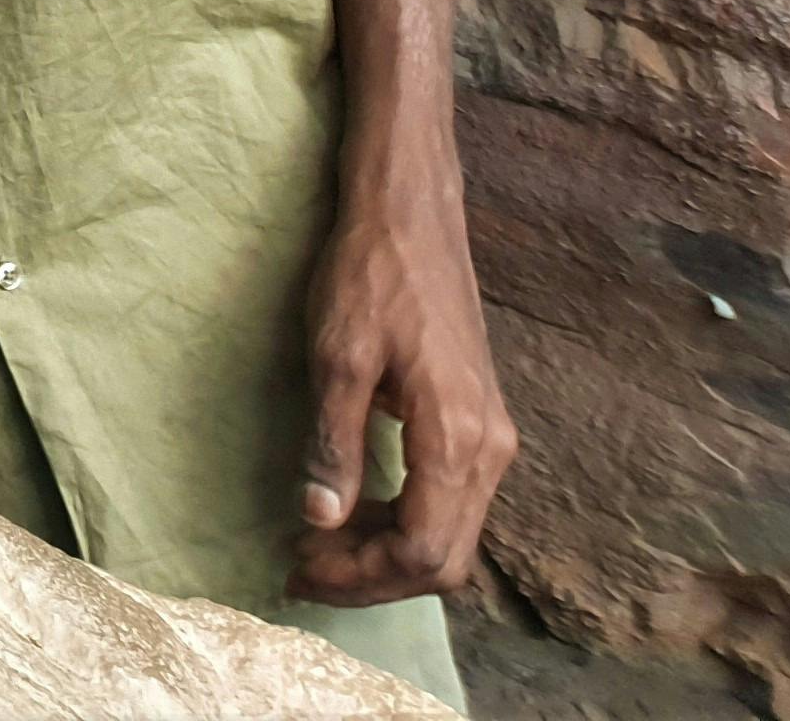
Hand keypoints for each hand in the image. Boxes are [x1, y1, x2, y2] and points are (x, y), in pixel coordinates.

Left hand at [287, 167, 517, 604]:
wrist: (410, 213)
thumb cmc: (368, 274)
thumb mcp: (337, 356)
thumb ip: (333, 444)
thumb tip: (319, 520)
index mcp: (458, 438)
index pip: (421, 551)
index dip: (359, 576)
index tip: (298, 569)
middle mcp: (490, 449)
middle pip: (444, 559)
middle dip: (372, 577)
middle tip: (301, 568)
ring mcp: (491, 436)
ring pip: (451, 535)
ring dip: (386, 553)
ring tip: (316, 543)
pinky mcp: (479, 422)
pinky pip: (450, 501)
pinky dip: (403, 520)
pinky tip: (352, 507)